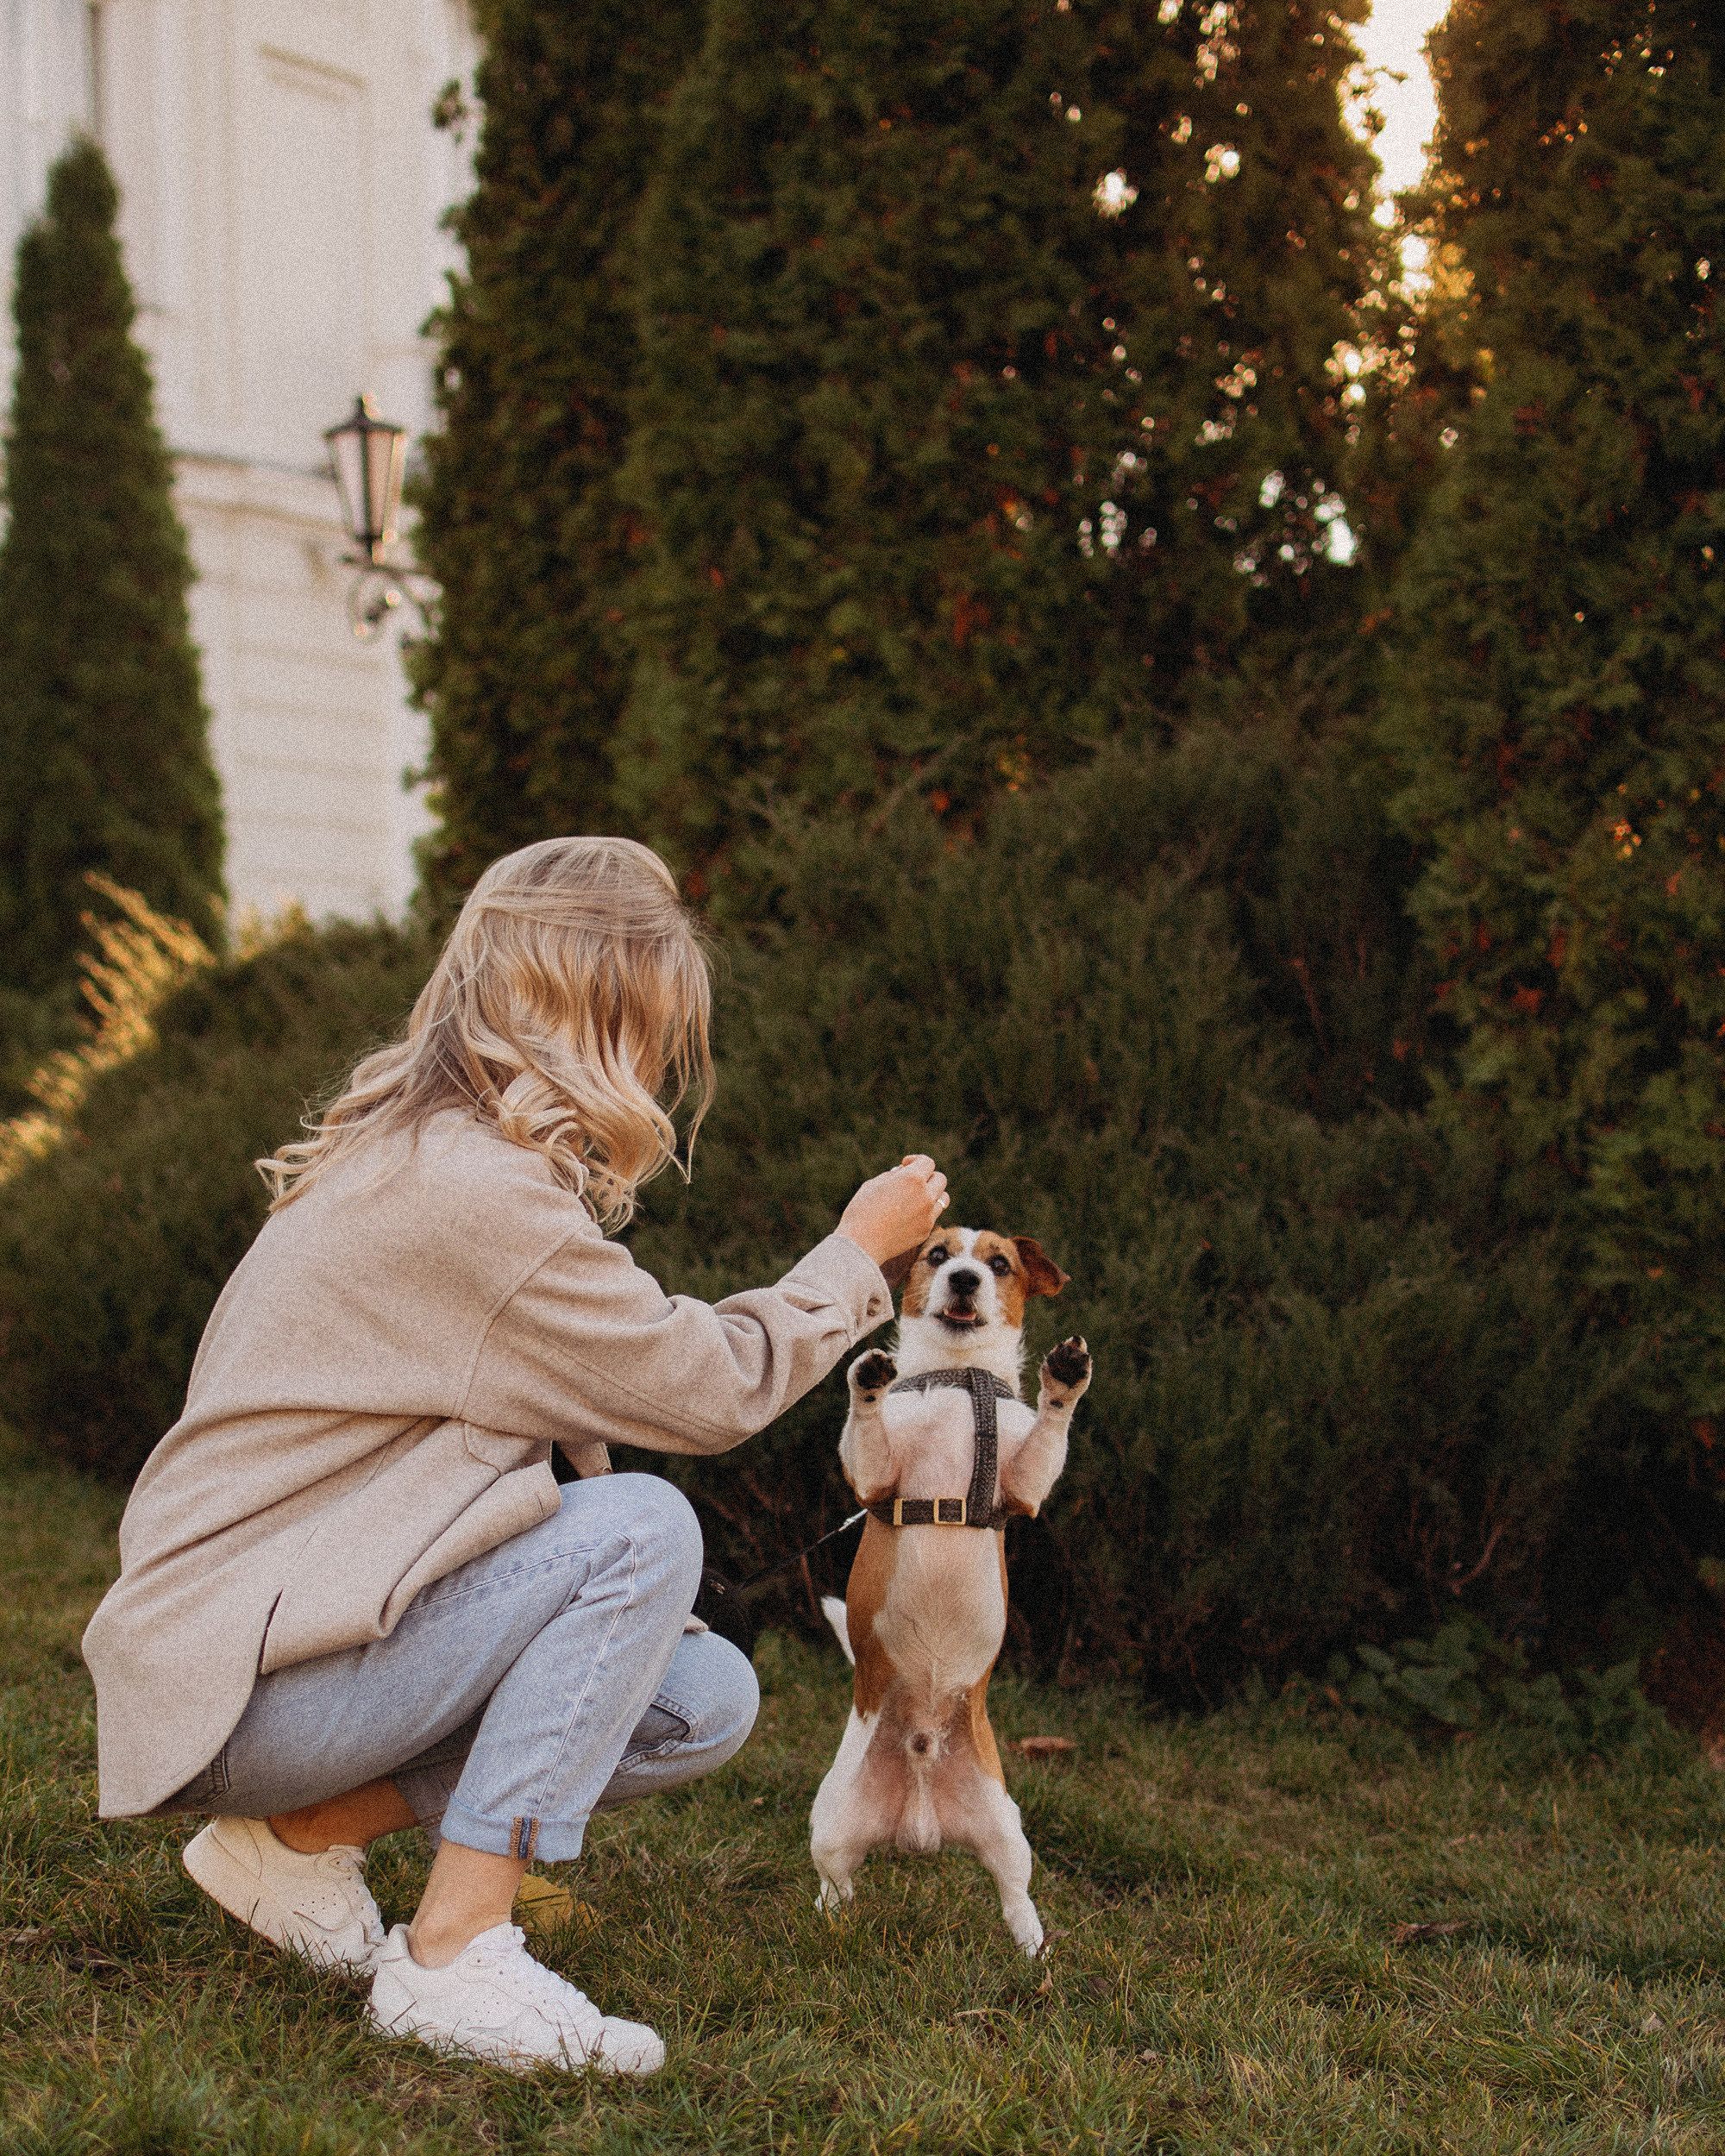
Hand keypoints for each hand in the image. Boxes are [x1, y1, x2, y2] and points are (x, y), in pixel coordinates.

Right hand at [836, 1154, 948, 1270]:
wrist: (862, 1244)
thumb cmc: (862, 1210)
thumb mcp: (873, 1184)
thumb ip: (892, 1175)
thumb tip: (903, 1171)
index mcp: (912, 1179)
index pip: (927, 1162)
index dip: (916, 1160)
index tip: (905, 1165)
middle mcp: (925, 1196)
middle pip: (940, 1179)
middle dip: (927, 1177)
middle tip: (912, 1182)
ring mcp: (928, 1215)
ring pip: (943, 1198)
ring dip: (932, 1194)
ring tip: (915, 1197)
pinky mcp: (926, 1230)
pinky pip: (933, 1215)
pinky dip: (925, 1211)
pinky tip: (908, 1215)